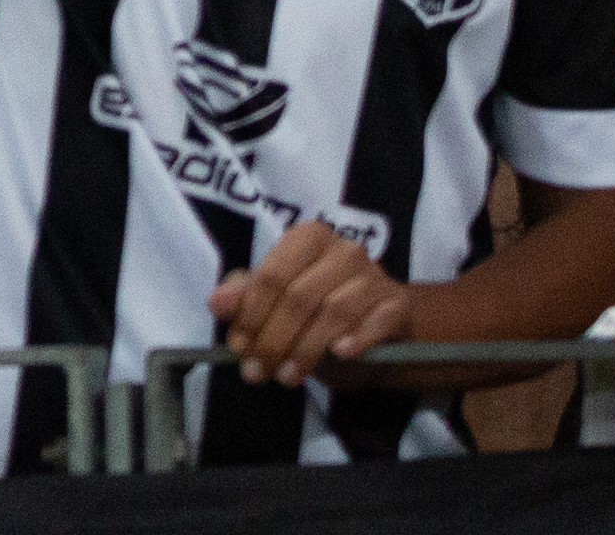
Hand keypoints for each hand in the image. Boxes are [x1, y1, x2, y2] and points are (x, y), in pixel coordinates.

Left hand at [205, 219, 414, 383]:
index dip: (250, 314)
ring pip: (334, 312)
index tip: (237, 348)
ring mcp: (374, 275)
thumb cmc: (320, 301)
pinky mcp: (397, 303)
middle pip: (300, 296)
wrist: (381, 314)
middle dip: (273, 339)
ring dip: (306, 349)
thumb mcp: (280, 295)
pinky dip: (356, 338)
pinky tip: (338, 355)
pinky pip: (375, 321)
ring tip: (287, 377)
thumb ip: (246, 294)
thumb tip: (218, 303)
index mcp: (307, 238)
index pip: (272, 274)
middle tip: (257, 372)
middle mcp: (343, 249)